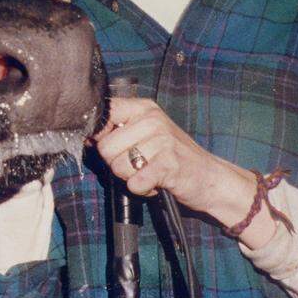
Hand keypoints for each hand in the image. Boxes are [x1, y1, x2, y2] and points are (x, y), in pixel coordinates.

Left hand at [95, 98, 275, 246]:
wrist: (211, 177)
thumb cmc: (173, 156)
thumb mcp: (147, 133)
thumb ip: (119, 130)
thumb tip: (86, 136)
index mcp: (143, 108)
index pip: (103, 113)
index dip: (99, 136)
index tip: (113, 147)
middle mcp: (152, 119)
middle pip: (105, 148)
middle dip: (116, 164)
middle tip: (138, 166)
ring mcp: (162, 140)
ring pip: (118, 167)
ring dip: (130, 178)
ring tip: (149, 172)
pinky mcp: (168, 164)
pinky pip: (134, 183)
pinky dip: (143, 190)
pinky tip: (157, 183)